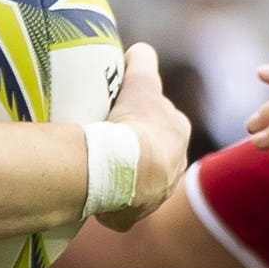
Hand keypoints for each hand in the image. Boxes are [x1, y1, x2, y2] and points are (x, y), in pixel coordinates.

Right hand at [98, 39, 188, 222]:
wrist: (127, 168)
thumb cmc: (135, 123)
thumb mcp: (140, 82)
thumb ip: (142, 61)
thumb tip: (138, 51)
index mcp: (177, 133)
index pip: (160, 121)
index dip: (140, 117)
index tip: (120, 117)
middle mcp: (174, 166)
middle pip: (150, 153)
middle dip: (132, 150)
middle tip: (105, 142)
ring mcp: (154, 195)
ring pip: (135, 182)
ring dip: (120, 177)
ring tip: (95, 167)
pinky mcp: (132, 216)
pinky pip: (118, 209)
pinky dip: (106, 203)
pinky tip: (90, 192)